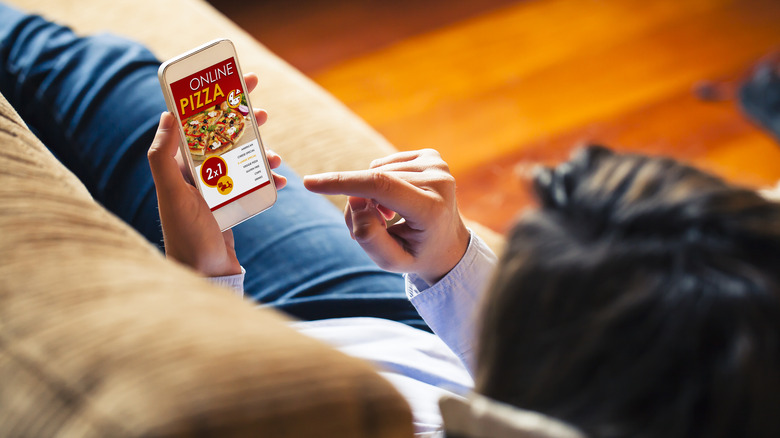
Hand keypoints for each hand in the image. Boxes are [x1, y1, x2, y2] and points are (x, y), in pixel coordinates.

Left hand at [147, 73, 285, 276]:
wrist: (205, 276)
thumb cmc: (187, 237)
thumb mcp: (173, 194)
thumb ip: (163, 156)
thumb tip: (167, 114)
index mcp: (178, 167)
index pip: (195, 124)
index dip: (214, 101)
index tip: (233, 84)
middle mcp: (194, 176)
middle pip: (221, 137)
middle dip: (242, 121)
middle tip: (261, 109)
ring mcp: (213, 191)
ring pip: (240, 159)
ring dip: (259, 151)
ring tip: (275, 153)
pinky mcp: (229, 207)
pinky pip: (251, 185)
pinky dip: (267, 180)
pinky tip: (281, 181)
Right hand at [303, 149, 469, 284]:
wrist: (448, 244)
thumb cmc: (417, 254)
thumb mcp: (392, 261)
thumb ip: (369, 237)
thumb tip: (356, 201)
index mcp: (432, 209)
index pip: (380, 186)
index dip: (343, 182)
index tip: (310, 183)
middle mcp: (440, 181)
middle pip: (374, 182)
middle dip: (358, 203)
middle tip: (369, 227)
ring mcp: (438, 165)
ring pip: (376, 172)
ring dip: (370, 194)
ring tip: (388, 217)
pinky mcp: (432, 156)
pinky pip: (385, 164)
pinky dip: (381, 183)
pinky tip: (397, 201)